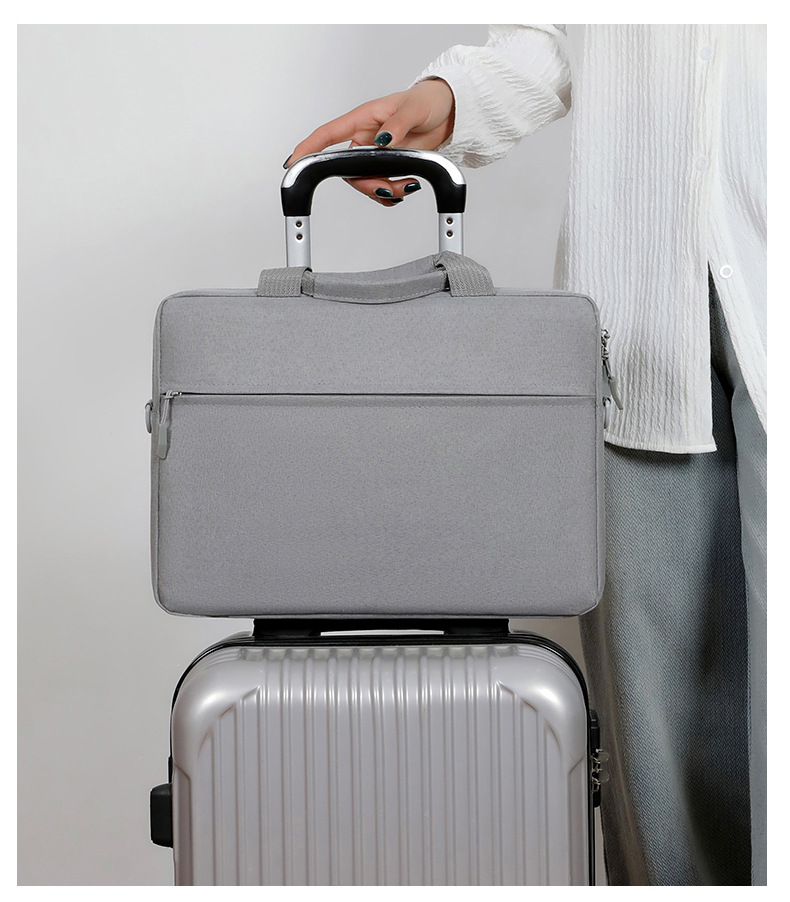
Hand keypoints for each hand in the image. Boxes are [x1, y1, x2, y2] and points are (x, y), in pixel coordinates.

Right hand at [284, 79, 454, 205]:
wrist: (447, 112)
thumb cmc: (427, 101)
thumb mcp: (412, 109)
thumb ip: (396, 126)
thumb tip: (382, 141)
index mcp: (362, 120)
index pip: (327, 135)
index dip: (308, 149)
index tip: (293, 163)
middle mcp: (364, 139)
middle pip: (348, 170)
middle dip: (366, 183)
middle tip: (390, 188)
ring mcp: (375, 155)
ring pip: (365, 182)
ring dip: (384, 190)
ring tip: (408, 185)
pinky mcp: (388, 167)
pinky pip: (380, 187)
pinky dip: (391, 195)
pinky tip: (405, 189)